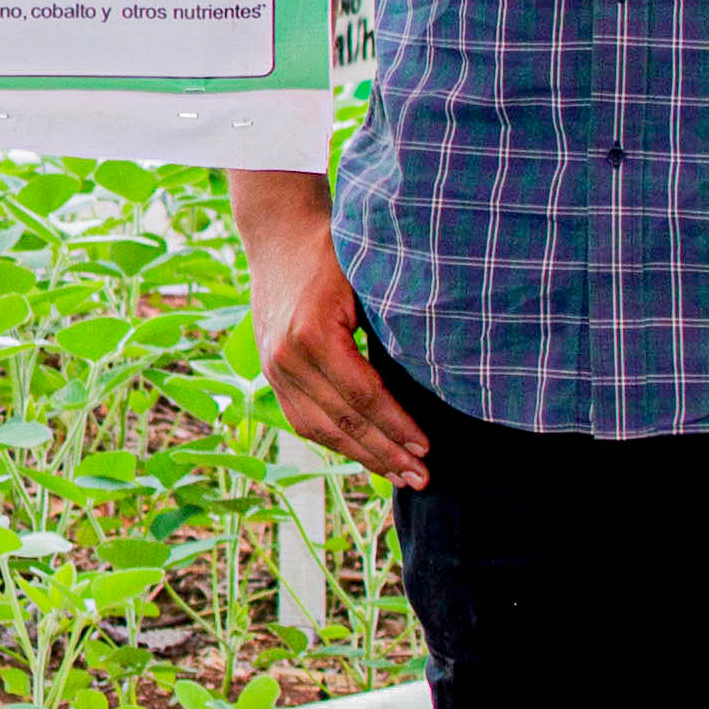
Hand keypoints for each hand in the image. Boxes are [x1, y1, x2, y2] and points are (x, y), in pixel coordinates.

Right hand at [228, 165, 426, 484]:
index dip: (397, 427)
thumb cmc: (334, 249)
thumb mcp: (368, 280)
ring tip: (398, 474)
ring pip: (319, 429)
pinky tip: (364, 452)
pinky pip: (302, 419)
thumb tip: (438, 374)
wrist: (278, 231)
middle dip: (385, 454)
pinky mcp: (270, 372)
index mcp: (311, 335)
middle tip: (421, 478)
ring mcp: (272, 368)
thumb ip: (392, 327)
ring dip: (361, 456)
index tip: (427, 448)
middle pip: (342, 422)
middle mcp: (285, 358)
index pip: (363, 396)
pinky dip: (335, 441)